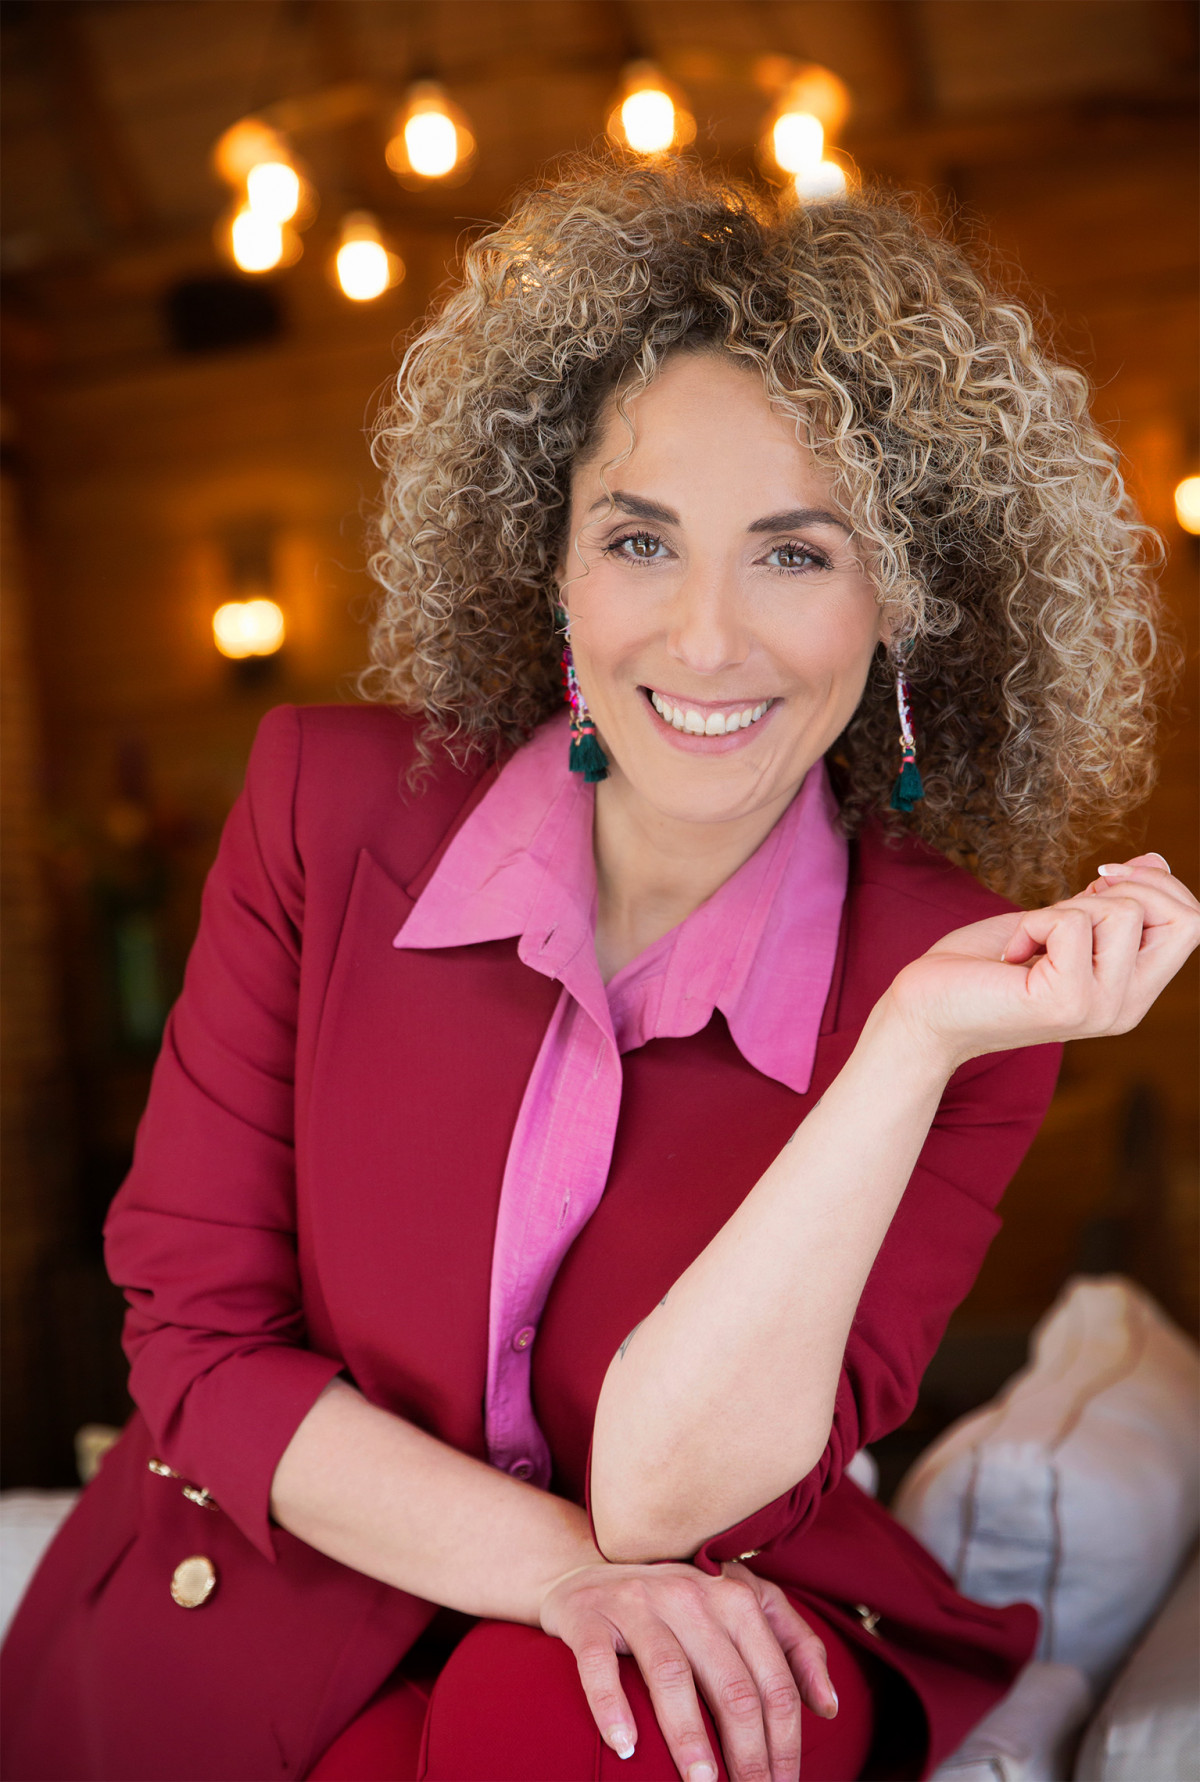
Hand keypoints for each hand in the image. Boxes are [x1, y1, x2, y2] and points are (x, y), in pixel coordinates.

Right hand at [538, 1557, 835, 1780]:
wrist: (587, 1570)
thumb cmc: (677, 1603)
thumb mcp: (742, 1608)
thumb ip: (794, 1647)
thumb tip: (829, 1708)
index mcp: (734, 1597)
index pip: (774, 1682)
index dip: (785, 1743)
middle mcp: (689, 1595)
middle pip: (732, 1685)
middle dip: (747, 1754)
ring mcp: (637, 1603)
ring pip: (671, 1674)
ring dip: (689, 1737)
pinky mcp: (589, 1616)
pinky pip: (599, 1664)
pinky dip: (611, 1705)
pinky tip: (624, 1745)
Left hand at [884, 852, 1199, 1068]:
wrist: (926, 1010)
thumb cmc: (983, 968)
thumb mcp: (1057, 923)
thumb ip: (1108, 902)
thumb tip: (1157, 861)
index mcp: (1133, 991)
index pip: (1192, 924)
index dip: (1157, 885)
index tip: (1102, 879)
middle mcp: (1127, 1007)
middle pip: (1184, 917)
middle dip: (1128, 887)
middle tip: (1070, 903)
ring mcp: (1101, 1008)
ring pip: (1123, 911)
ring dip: (1066, 906)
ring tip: (1032, 940)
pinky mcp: (1067, 1000)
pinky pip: (1072, 922)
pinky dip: (1035, 922)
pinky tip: (1013, 955)